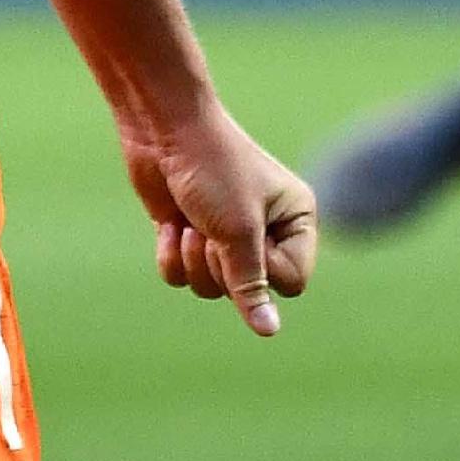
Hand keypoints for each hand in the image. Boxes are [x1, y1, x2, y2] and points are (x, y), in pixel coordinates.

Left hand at [123, 100, 317, 335]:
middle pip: (246, 290)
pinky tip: (169, 223)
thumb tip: (269, 332)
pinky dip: (170, 253)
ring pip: (210, 288)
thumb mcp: (238, 231)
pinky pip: (180, 276)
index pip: (291, 283)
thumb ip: (252, 285)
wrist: (162, 129)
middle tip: (210, 227)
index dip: (262, 270)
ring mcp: (225, 234)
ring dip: (192, 259)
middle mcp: (266, 230)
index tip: (245, 237)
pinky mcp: (190, 234)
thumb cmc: (213, 169)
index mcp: (297, 220)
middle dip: (219, 264)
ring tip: (189, 223)